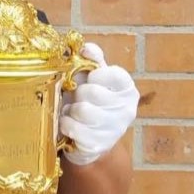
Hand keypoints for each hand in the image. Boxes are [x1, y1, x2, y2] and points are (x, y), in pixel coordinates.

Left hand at [57, 43, 138, 165]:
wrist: (88, 140)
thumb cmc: (90, 103)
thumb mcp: (93, 78)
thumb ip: (92, 59)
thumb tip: (85, 48)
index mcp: (127, 89)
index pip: (114, 74)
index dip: (96, 75)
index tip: (90, 79)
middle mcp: (126, 110)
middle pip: (91, 92)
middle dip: (77, 94)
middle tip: (77, 99)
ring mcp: (114, 129)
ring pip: (82, 110)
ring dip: (70, 110)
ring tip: (72, 112)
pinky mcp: (99, 145)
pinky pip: (73, 128)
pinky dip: (65, 124)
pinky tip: (69, 124)